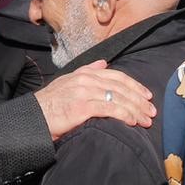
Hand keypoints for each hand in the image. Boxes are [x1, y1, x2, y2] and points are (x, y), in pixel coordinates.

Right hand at [33, 60, 154, 139]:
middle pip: (121, 87)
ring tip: (146, 120)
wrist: (33, 118)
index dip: (135, 85)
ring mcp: (84, 92)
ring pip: (118, 98)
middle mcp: (87, 79)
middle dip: (139, 100)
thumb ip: (87, 71)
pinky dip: (124, 115)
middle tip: (152, 111)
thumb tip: (103, 63)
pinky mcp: (82, 107)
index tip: (147, 96)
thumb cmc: (50, 104)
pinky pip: (109, 109)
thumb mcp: (68, 82)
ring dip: (136, 110)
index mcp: (85, 73)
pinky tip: (132, 122)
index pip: (117, 76)